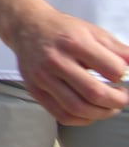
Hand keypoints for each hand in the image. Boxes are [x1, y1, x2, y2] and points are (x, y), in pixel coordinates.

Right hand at [10, 6, 128, 124]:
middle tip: (122, 97)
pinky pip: (62, 115)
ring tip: (108, 106)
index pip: (111, 68)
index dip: (123, 76)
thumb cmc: (64, 31)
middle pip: (95, 93)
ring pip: (78, 108)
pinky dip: (82, 120)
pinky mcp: (34, 89)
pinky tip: (90, 111)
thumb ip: (119, 50)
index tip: (122, 77)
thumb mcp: (93, 32)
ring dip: (102, 113)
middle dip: (117, 101)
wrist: (26, 27)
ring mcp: (42, 76)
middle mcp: (55, 60)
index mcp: (73, 42)